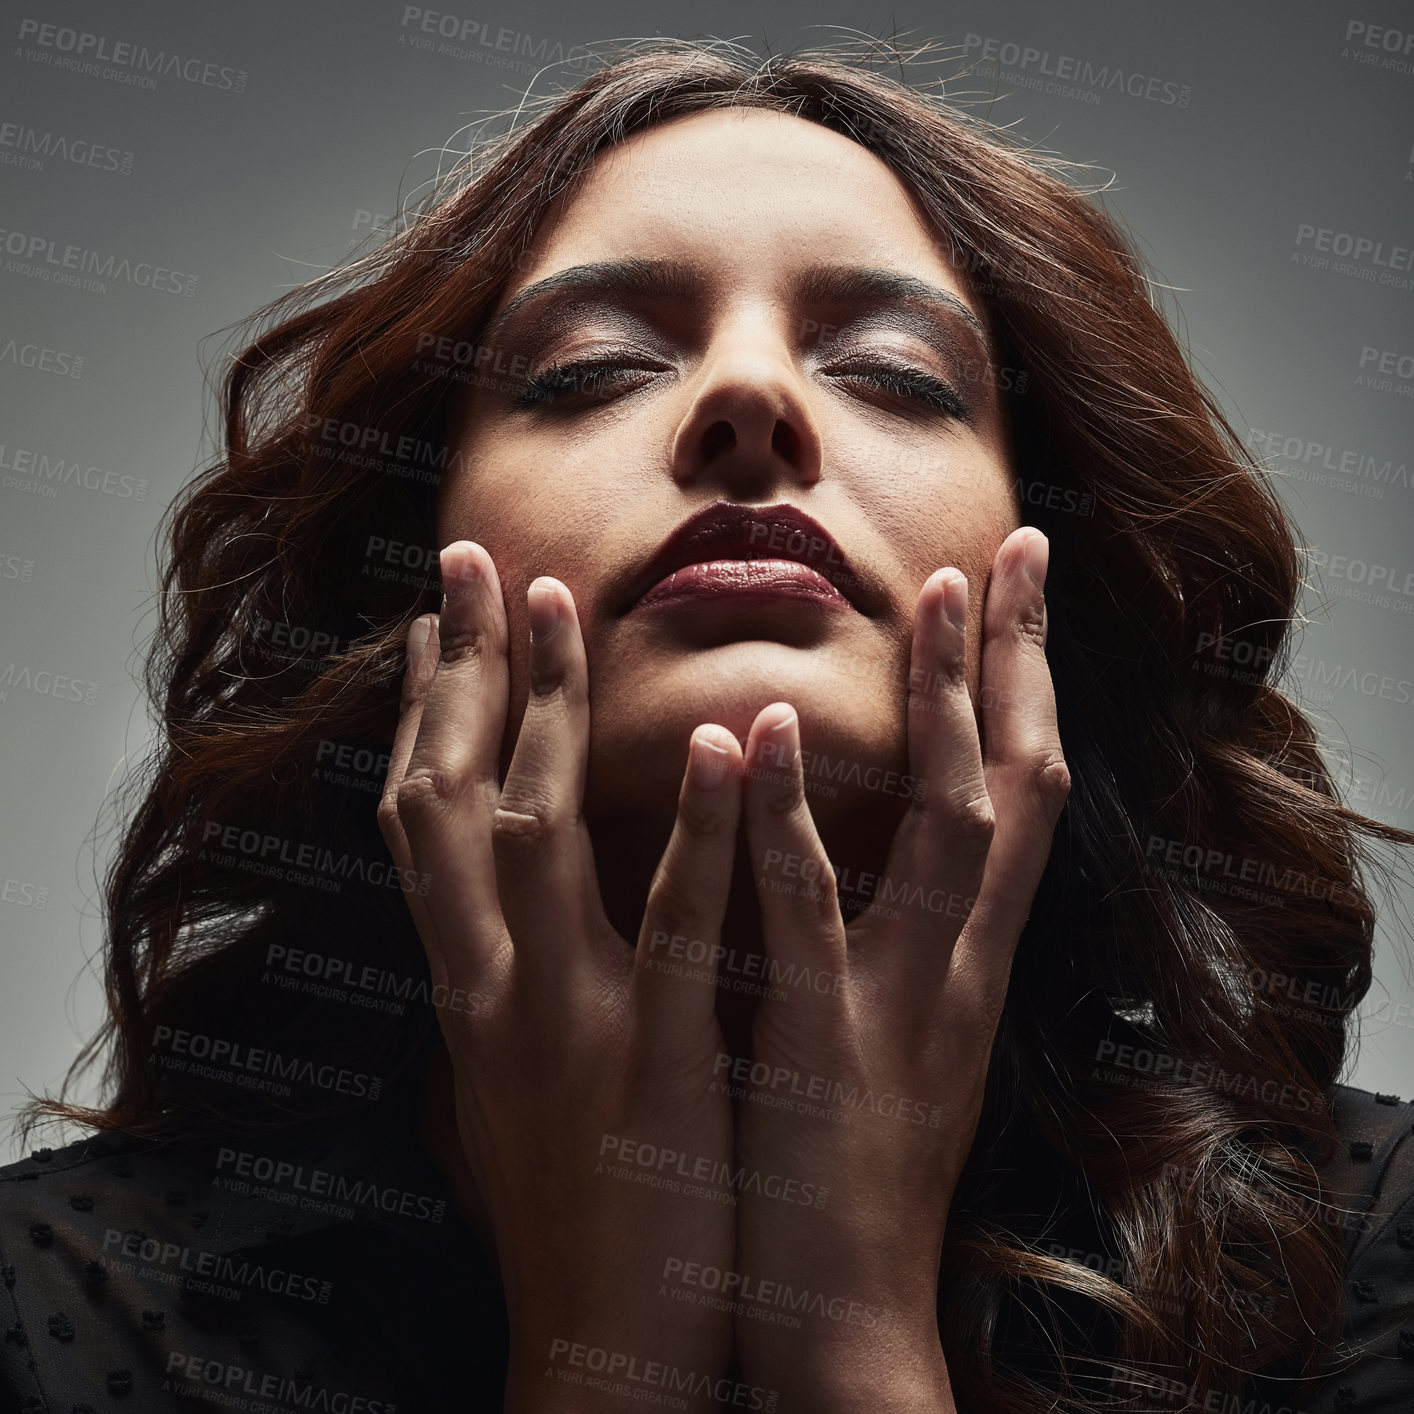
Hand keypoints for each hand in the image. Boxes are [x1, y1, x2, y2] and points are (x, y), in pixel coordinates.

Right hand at [378, 542, 746, 1412]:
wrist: (597, 1346)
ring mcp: (565, 1019)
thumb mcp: (508, 1086)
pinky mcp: (650, 1059)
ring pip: (535, 834)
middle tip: (474, 564)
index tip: (430, 631)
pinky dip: (693, 828)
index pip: (423, 827)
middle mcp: (492, 986)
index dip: (420, 721)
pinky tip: (721, 741)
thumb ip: (501, 993)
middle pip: (450, 799)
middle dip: (456, 676)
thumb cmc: (562, 1210)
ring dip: (544, 712)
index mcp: (467, 988)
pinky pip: (672, 925)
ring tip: (563, 607)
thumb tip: (494, 918)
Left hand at [727, 526, 1069, 1409]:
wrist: (844, 1315)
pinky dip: (791, 816)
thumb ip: (888, 933)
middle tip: (1012, 550)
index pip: (1019, 799)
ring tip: (936, 599)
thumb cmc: (856, 1165)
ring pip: (943, 829)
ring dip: (942, 709)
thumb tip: (858, 832)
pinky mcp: (817, 1042)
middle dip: (1019, 667)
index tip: (1016, 589)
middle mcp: (956, 965)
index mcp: (967, 960)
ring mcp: (896, 1000)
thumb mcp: (893, 1030)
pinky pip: (806, 912)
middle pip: (1014, 788)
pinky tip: (769, 728)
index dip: (1025, 689)